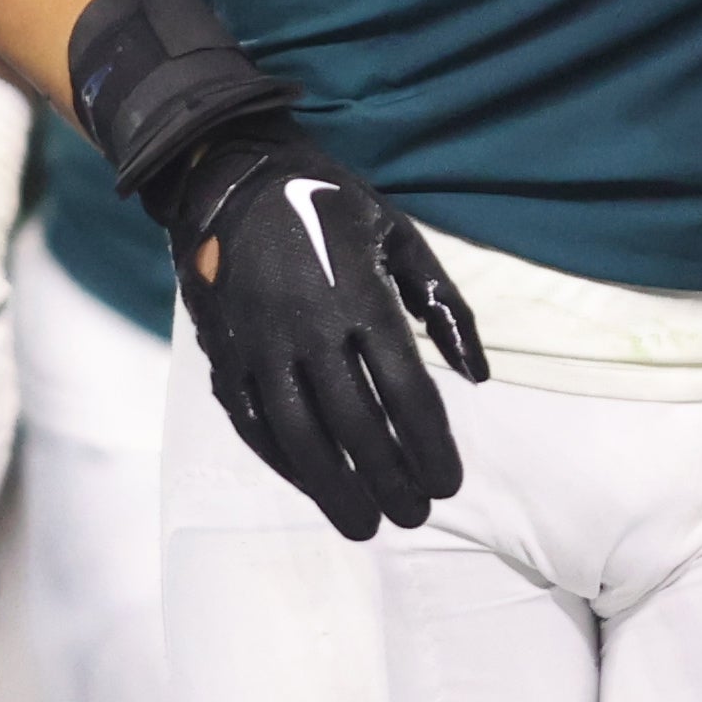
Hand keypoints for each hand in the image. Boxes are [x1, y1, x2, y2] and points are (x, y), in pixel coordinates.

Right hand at [168, 125, 482, 541]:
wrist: (230, 177)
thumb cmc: (330, 207)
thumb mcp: (400, 237)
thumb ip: (444, 306)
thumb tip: (478, 376)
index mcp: (361, 298)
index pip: (405, 392)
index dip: (430, 446)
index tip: (448, 485)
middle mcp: (308, 329)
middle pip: (356, 426)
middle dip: (389, 480)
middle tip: (414, 516)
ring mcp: (260, 346)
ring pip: (300, 436)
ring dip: (334, 489)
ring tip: (365, 524)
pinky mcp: (223, 355)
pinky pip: (253, 424)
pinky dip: (283, 463)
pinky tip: (311, 486)